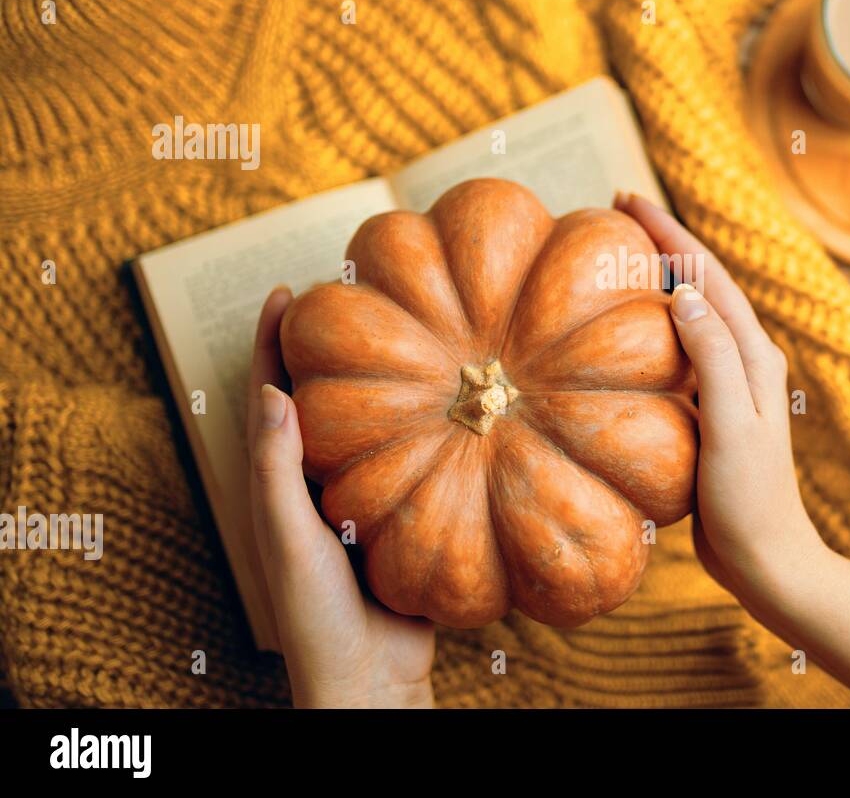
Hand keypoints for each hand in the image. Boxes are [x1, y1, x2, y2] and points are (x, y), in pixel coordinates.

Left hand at [246, 287, 435, 707]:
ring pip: (369, 428)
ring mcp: (362, 502)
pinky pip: (410, 462)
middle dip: (328, 348)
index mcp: (278, 487)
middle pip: (321, 401)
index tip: (286, 292)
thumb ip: (278, 472)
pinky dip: (424, 429)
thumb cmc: (315, 618)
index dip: (272, 344)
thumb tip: (272, 390)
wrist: (370, 682)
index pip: (271, 398)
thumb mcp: (290, 542)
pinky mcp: (401, 520)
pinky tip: (453, 407)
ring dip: (380, 382)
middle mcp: (317, 486)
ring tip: (407, 334)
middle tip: (352, 296)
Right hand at [615, 194, 827, 602]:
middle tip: (615, 210)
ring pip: (687, 313)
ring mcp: (726, 384)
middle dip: (663, 241)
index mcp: (754, 353)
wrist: (766, 558)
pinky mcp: (708, 409)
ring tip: (614, 254)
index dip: (669, 232)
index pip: (707, 275)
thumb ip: (713, 358)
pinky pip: (674, 351)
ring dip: (656, 277)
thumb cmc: (749, 499)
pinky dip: (648, 326)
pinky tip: (618, 332)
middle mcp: (744, 359)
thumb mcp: (732, 425)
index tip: (626, 198)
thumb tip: (683, 293)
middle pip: (700, 283)